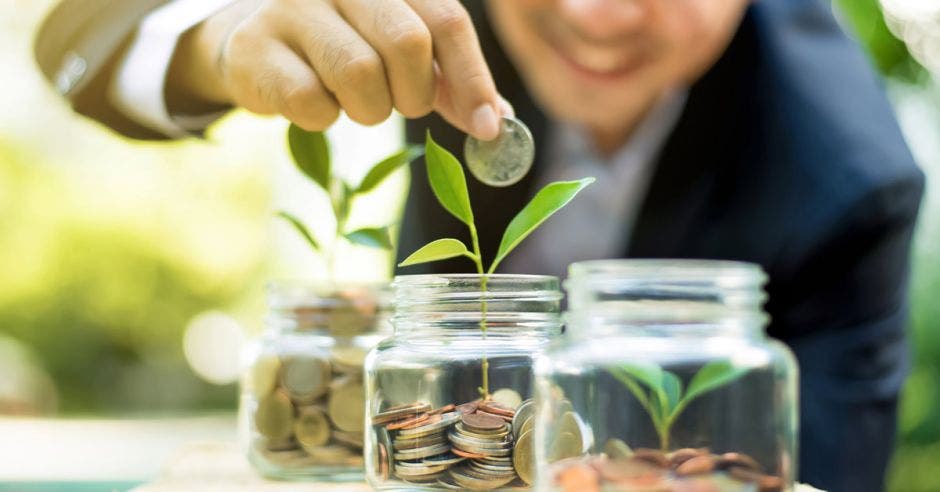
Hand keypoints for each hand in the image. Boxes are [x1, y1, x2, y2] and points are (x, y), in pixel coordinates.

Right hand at [167, 0, 511, 139]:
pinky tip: (314, 102)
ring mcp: (292, 6)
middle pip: (407, 43)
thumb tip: (494, 122)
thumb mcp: (402, 57)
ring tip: (353, 101)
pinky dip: (322, 118)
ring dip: (368, 109)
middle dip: (415, 94)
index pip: (446, 19)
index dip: (472, 78)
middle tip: (401, 104)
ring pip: (359, 74)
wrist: (258, 45)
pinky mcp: (256, 46)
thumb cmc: (345, 49)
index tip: (487, 128)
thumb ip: (448, 81)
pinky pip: (312, 102)